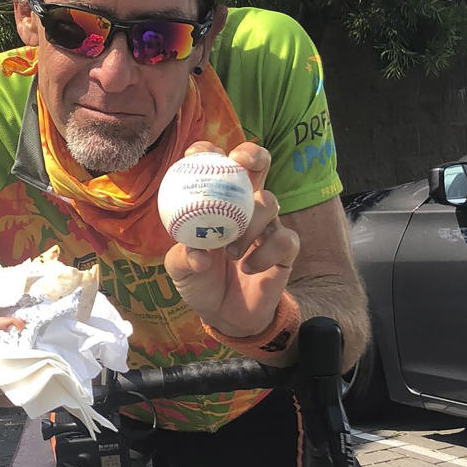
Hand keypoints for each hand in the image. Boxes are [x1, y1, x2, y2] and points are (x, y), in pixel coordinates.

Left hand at [164, 142, 299, 336]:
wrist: (224, 315)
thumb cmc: (200, 282)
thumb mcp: (181, 270)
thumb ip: (183, 258)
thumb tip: (197, 252)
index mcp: (216, 202)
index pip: (216, 166)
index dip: (209, 151)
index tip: (196, 153)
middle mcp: (245, 206)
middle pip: (258, 165)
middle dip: (252, 155)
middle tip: (240, 163)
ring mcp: (267, 226)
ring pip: (270, 202)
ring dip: (250, 223)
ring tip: (230, 252)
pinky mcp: (284, 250)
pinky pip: (284, 239)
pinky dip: (264, 253)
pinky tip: (249, 267)